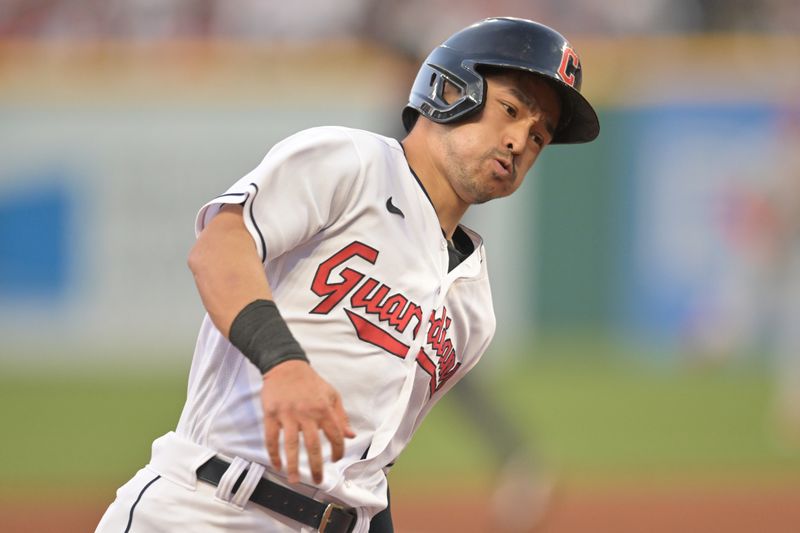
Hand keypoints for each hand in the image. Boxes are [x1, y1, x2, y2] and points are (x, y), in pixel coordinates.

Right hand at [261, 360, 355, 483]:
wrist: (286, 366)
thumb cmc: (311, 382)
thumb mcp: (331, 395)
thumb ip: (341, 416)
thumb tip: (350, 435)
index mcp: (324, 409)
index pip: (335, 435)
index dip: (338, 450)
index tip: (336, 460)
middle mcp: (307, 413)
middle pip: (313, 445)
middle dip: (316, 466)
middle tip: (317, 480)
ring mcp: (288, 414)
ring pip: (291, 445)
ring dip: (293, 465)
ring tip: (294, 480)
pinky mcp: (271, 414)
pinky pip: (272, 438)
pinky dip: (273, 453)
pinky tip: (277, 464)